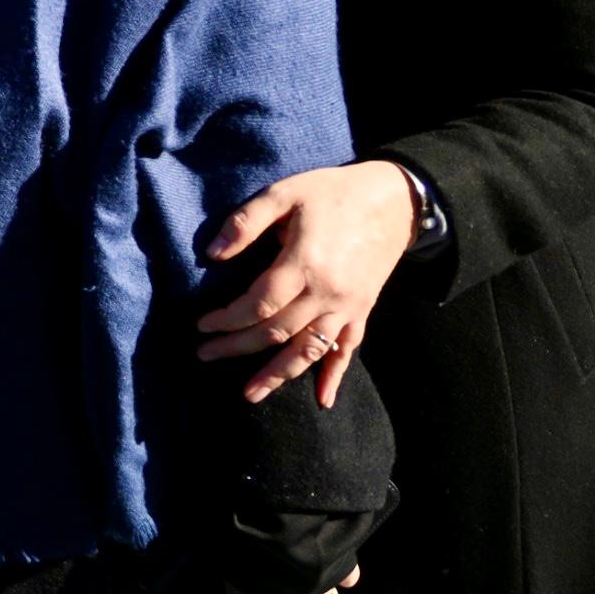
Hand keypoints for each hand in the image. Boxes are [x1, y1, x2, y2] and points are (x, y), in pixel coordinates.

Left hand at [199, 162, 417, 405]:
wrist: (392, 201)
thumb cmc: (331, 193)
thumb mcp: (284, 193)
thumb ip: (246, 222)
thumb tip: (211, 254)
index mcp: (304, 264)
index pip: (258, 304)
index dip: (228, 319)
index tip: (202, 325)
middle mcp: (327, 293)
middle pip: (277, 332)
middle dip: (238, 347)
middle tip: (205, 355)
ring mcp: (348, 307)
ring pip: (309, 350)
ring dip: (278, 374)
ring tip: (250, 394)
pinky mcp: (362, 311)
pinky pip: (347, 350)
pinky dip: (334, 376)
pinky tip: (322, 400)